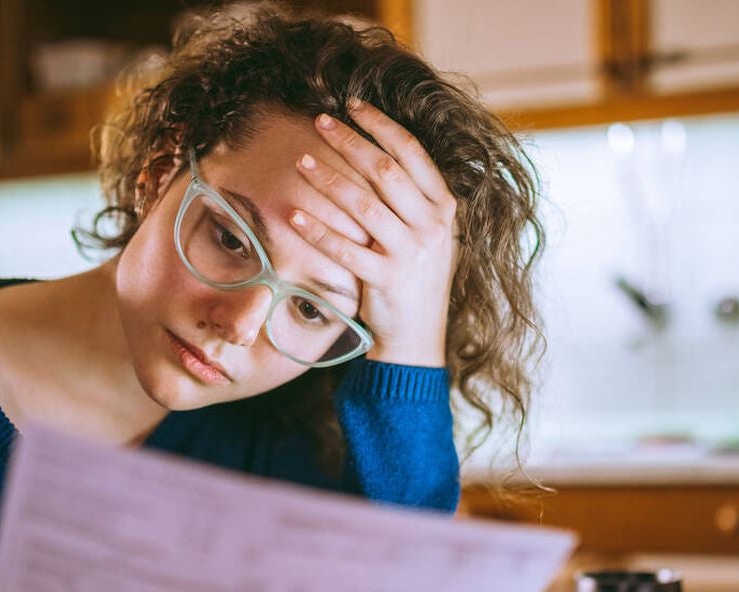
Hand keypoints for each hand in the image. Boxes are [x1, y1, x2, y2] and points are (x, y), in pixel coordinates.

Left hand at [291, 100, 458, 367]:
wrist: (418, 338)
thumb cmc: (415, 279)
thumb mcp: (428, 235)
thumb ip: (412, 198)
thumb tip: (376, 151)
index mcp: (444, 208)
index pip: (412, 153)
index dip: (380, 125)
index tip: (352, 106)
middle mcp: (432, 227)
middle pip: (385, 171)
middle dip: (350, 141)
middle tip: (320, 121)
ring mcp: (411, 254)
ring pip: (364, 205)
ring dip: (329, 180)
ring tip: (301, 161)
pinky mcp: (387, 281)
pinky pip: (346, 249)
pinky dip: (318, 231)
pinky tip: (294, 215)